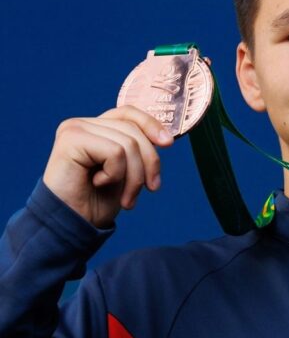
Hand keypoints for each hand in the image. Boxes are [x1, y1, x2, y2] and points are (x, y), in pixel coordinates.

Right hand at [42, 105, 173, 228]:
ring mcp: (74, 129)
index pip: (129, 113)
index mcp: (95, 129)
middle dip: (149, 163)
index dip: (151, 124)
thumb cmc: (97, 202)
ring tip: (126, 198)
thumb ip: (137, 151)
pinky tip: (98, 183)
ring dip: (134, 177)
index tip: (168, 144)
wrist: (73, 224)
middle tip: (149, 190)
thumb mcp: (126, 173)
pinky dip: (115, 174)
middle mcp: (82, 124)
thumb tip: (166, 138)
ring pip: (128, 143)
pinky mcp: (71, 139)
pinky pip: (115, 151)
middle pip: (133, 130)